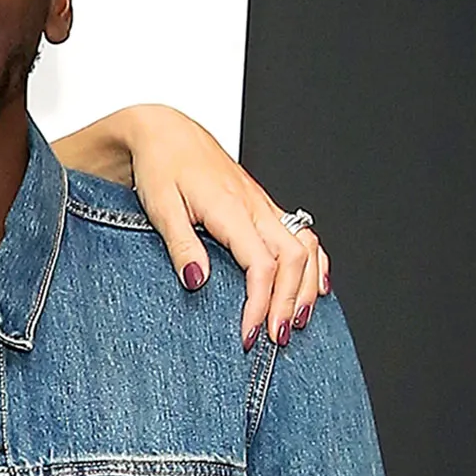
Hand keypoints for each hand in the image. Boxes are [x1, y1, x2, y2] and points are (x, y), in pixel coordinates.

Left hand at [107, 105, 329, 350]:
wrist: (166, 133)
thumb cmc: (160, 166)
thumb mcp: (160, 207)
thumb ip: (181, 246)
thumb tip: (197, 281)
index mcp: (231, 208)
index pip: (261, 264)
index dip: (259, 304)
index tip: (247, 335)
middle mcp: (255, 207)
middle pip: (292, 260)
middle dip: (288, 304)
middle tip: (274, 342)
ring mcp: (263, 206)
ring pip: (305, 248)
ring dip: (306, 288)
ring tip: (295, 322)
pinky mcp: (263, 207)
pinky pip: (302, 235)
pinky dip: (314, 263)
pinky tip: (315, 286)